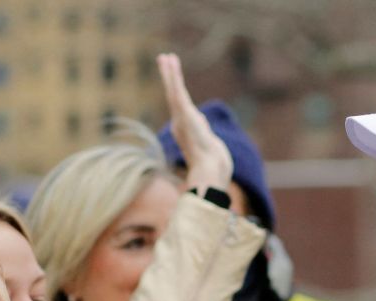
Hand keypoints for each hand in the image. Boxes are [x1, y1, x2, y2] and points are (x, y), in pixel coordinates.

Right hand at [157, 53, 231, 192]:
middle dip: (168, 78)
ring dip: (169, 72)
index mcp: (184, 130)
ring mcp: (180, 118)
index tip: (173, 81)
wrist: (210, 169)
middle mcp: (179, 123)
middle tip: (163, 60)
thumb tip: (209, 140)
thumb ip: (209, 144)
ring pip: (173, 91)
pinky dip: (173, 75)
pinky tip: (171, 62)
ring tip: (166, 56)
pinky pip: (177, 90)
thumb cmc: (212, 165)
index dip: (174, 92)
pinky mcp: (184, 113)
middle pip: (172, 96)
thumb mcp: (211, 150)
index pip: (179, 106)